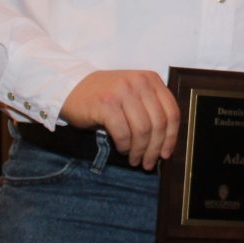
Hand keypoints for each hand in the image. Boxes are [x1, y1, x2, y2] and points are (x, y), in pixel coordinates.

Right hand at [60, 69, 179, 169]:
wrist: (72, 88)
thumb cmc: (106, 97)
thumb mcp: (134, 96)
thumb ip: (151, 110)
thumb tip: (165, 144)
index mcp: (151, 79)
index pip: (172, 112)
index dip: (171, 137)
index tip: (166, 154)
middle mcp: (139, 82)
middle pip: (159, 123)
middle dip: (155, 149)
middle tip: (148, 163)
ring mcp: (122, 91)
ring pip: (142, 130)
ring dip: (140, 150)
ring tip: (135, 160)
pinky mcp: (106, 103)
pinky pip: (123, 132)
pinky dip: (125, 146)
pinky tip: (122, 149)